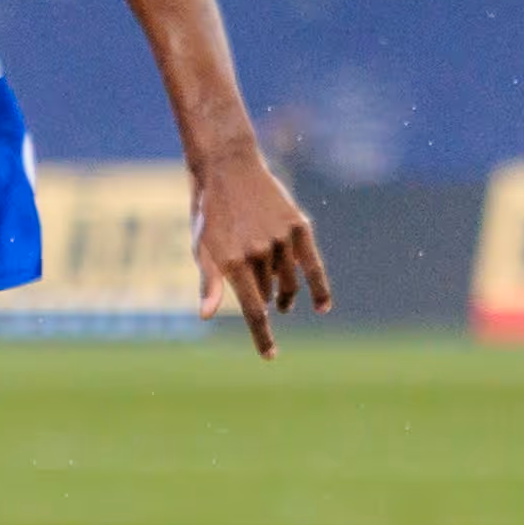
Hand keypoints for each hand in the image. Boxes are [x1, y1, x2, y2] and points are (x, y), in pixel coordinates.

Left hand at [192, 138, 333, 357]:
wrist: (227, 169)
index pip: (253, 310)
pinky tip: (322, 306)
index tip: (270, 355)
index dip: (262, 336)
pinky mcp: (298, 226)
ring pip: (289, 281)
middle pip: (270, 294)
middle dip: (267, 301)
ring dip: (286, 294)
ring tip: (283, 300)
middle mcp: (258, 252)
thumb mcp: (201, 247)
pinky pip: (313, 265)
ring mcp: (280, 239)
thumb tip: (206, 316)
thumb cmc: (209, 213)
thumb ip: (210, 283)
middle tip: (265, 301)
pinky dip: (319, 287)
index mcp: (231, 261)